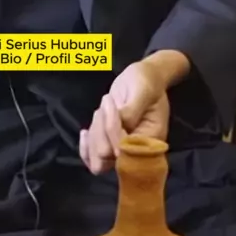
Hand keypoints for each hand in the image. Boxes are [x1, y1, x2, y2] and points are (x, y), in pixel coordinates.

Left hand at [79, 59, 169, 173]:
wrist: (142, 77)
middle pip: (106, 158)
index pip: (124, 152)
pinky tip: (85, 132)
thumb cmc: (145, 82)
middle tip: (109, 104)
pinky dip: (86, 147)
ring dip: (95, 131)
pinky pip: (92, 158)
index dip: (113, 132)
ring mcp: (121, 150)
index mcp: (150, 143)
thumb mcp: (142, 91)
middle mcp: (136, 153)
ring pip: (96, 157)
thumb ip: (131, 114)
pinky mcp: (110, 145)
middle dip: (101, 129)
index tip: (115, 106)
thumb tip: (119, 140)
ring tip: (105, 108)